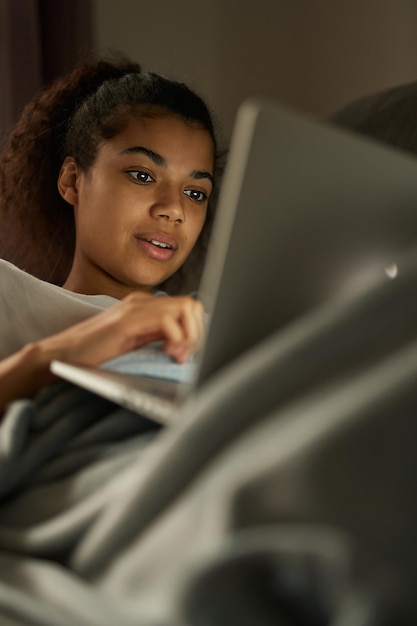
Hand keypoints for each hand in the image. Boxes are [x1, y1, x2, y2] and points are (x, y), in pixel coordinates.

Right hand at [42, 291, 205, 365]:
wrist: (61, 356)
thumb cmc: (96, 355)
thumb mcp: (136, 344)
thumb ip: (160, 339)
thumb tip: (189, 345)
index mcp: (147, 306)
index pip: (190, 307)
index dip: (197, 331)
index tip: (186, 354)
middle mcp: (143, 301)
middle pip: (193, 305)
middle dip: (197, 334)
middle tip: (182, 356)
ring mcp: (135, 307)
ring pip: (186, 308)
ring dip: (189, 335)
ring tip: (175, 354)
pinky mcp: (127, 319)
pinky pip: (167, 320)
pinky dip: (175, 338)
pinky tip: (166, 352)